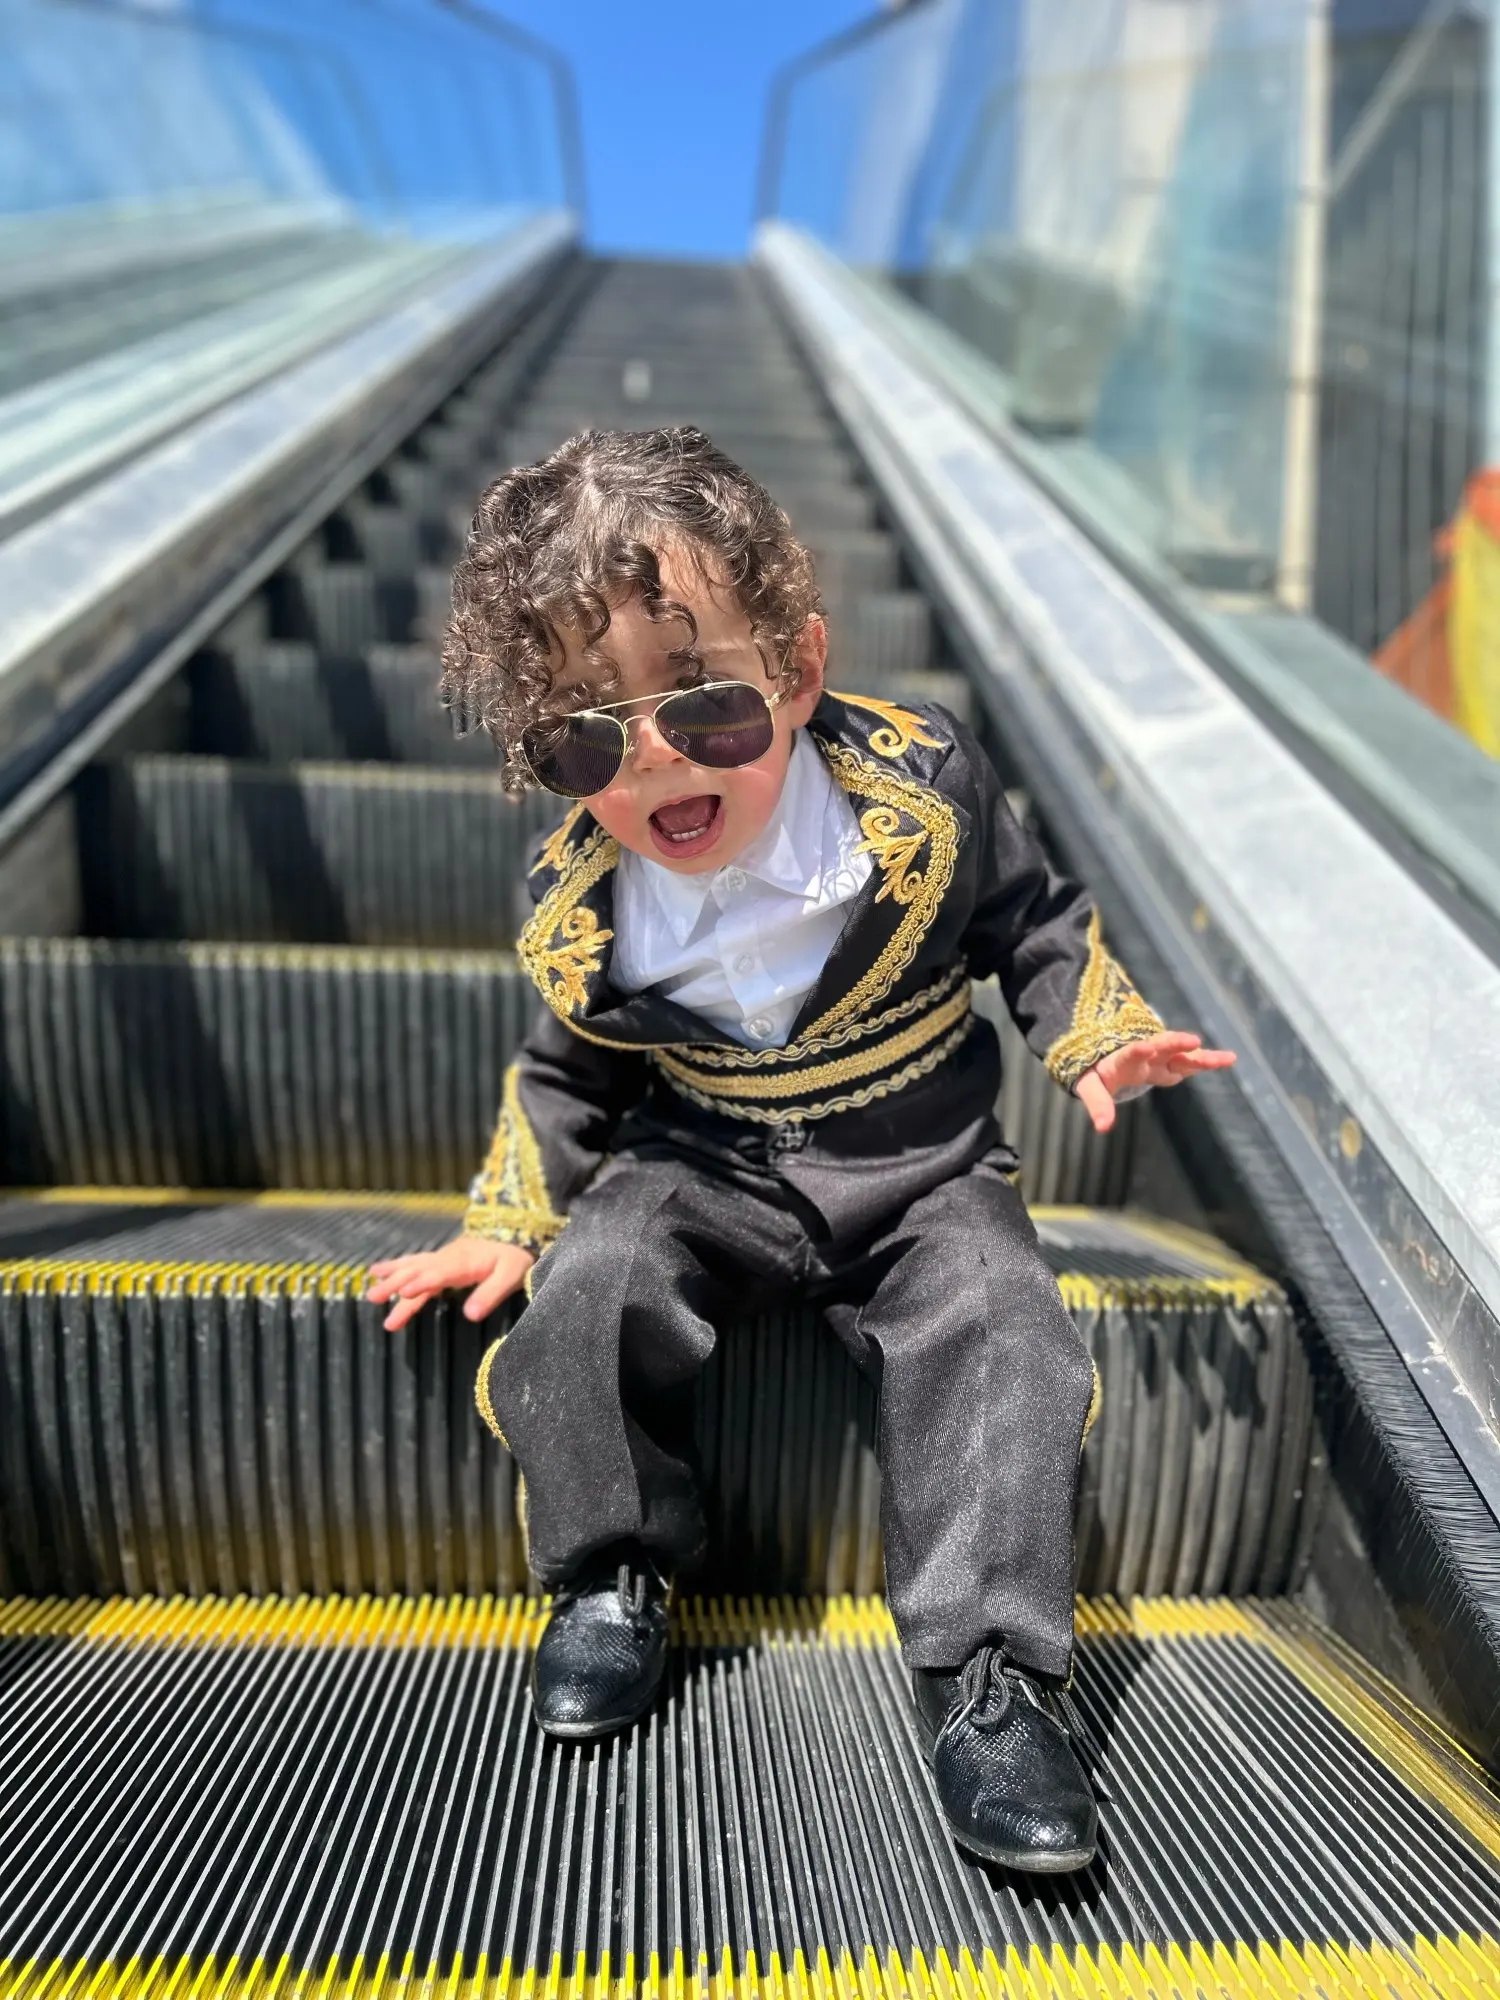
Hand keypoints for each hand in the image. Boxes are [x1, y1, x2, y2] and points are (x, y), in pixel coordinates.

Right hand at [367, 1237, 535, 1331]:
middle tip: (374, 1297)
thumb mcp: (511, 1276)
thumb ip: (490, 1295)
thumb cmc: (513, 1260)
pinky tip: (376, 1272)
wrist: (514, 1237)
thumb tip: (470, 1315)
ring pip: (412, 1268)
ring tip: (371, 1292)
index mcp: (465, 1262)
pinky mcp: (439, 1261)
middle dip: (395, 1284)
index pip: (439, 1273)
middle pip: (418, 1270)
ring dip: (391, 1279)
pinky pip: (413, 1264)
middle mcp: (448, 1258)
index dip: (422, 1282)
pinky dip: (395, 1268)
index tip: (405, 1292)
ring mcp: (441, 1258)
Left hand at [1074, 1031, 1235, 1134]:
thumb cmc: (1098, 1071)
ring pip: (1181, 1053)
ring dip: (1199, 1054)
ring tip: (1222, 1057)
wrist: (1106, 1049)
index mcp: (1121, 1059)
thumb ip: (1097, 1104)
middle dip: (1174, 1044)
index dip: (1135, 1052)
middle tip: (1191, 1041)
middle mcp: (1144, 1053)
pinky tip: (1229, 1059)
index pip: (1127, 1056)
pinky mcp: (1172, 1059)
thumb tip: (1102, 1128)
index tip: (1143, 1048)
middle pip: (1160, 1047)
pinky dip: (1208, 1060)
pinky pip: (1192, 1060)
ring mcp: (1161, 1054)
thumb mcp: (1089, 1086)